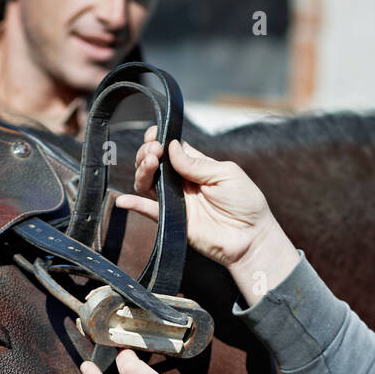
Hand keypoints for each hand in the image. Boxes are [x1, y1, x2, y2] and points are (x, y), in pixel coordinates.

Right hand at [116, 132, 299, 302]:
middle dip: (148, 152)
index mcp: (198, 167)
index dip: (160, 140)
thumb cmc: (246, 204)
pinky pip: (149, 211)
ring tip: (150, 163)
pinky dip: (135, 205)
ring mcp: (176, 202)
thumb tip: (172, 147)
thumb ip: (197, 163)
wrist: (250, 238)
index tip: (155, 135)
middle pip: (156, 164)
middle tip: (154, 151)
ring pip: (148, 184)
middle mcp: (183, 182)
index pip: (172, 149)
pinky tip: (123, 199)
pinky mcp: (172, 221)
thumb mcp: (226, 174)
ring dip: (143, 171)